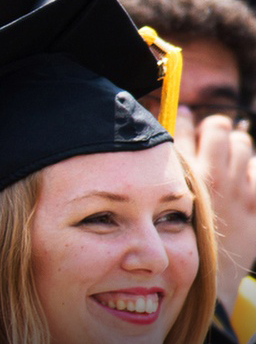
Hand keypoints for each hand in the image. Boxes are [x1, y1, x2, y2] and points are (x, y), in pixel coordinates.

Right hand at [174, 107, 255, 312]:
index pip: (184, 125)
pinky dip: (251, 170)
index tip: (183, 118)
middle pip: (218, 128)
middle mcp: (212, 179)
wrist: (204, 283)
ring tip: (226, 155)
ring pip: (243, 144)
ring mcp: (240, 192)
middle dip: (212, 129)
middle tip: (207, 137)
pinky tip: (241, 179)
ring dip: (234, 146)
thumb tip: (159, 146)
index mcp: (182, 176)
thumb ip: (158, 175)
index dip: (183, 118)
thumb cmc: (170, 244)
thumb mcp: (156, 205)